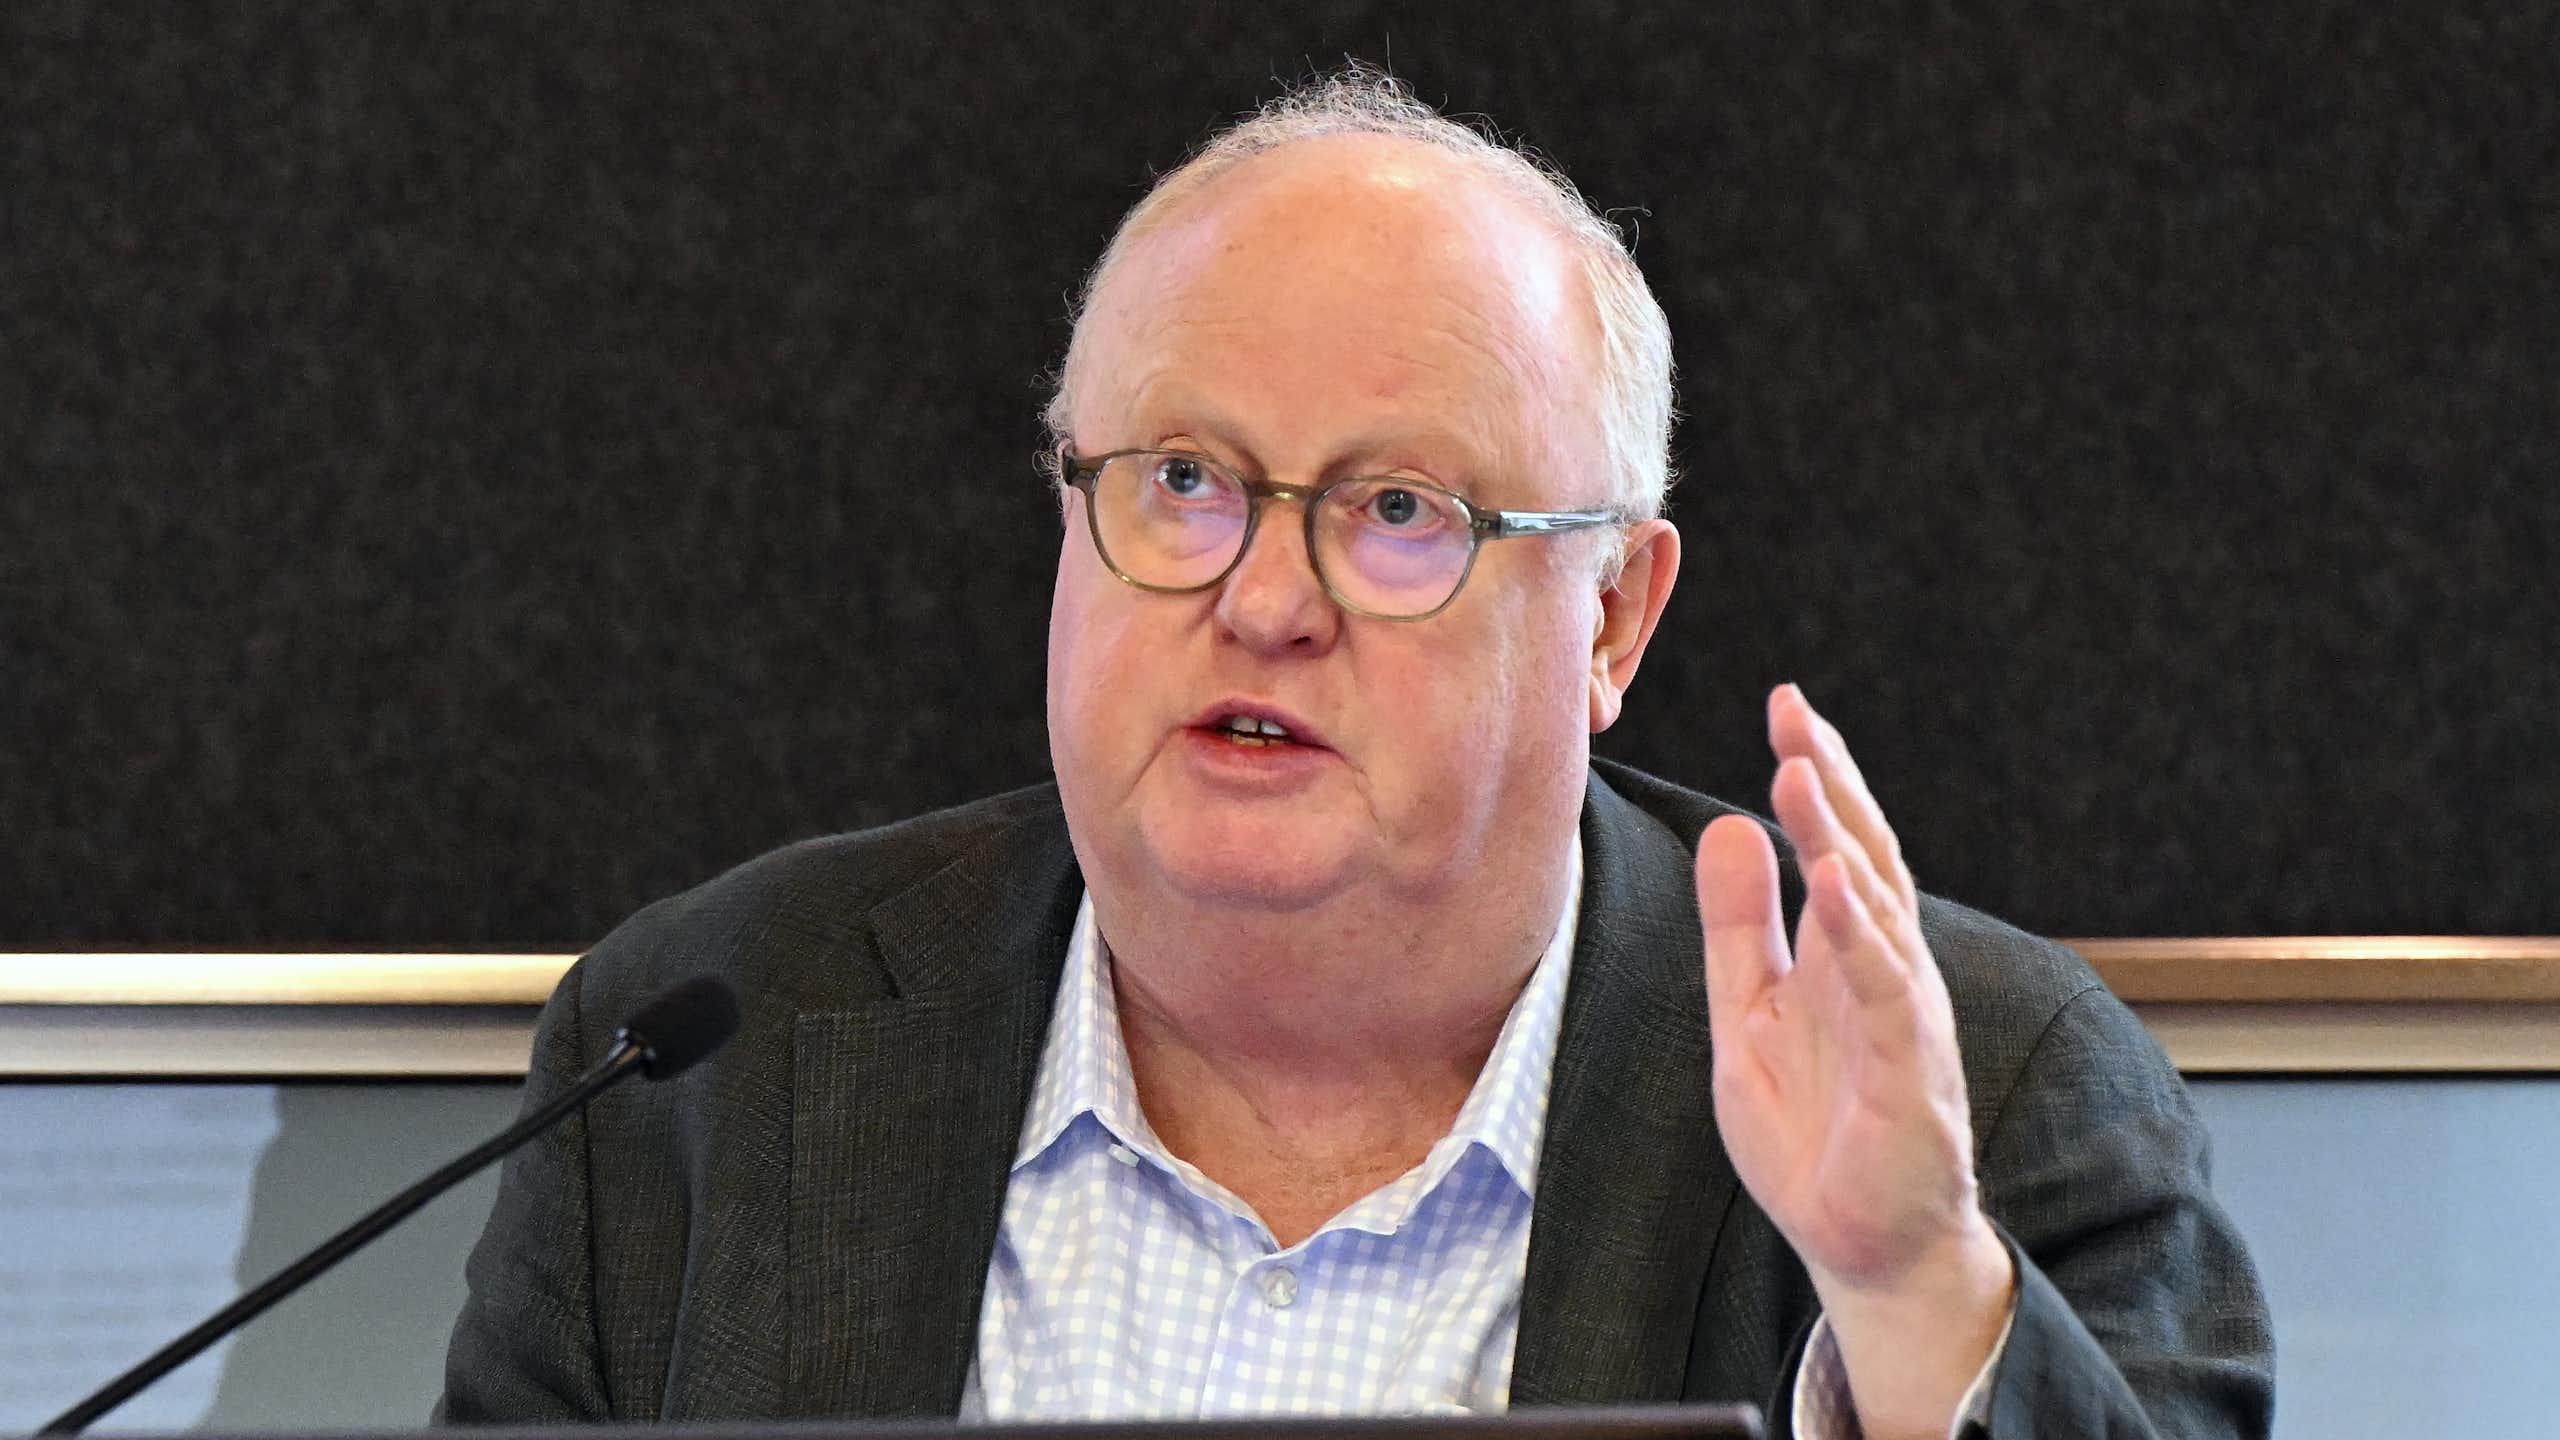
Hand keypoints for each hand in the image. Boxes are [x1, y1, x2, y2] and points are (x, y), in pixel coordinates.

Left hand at [1696, 684, 2011, 1436]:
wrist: (1859, 1245)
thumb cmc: (1813, 1132)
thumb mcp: (1747, 1012)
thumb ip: (1740, 925)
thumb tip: (1729, 826)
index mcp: (1845, 953)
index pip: (1837, 844)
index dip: (1814, 775)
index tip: (1785, 707)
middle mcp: (1885, 970)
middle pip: (1866, 854)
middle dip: (1829, 780)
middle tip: (1793, 710)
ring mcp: (1904, 1017)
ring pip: (1878, 909)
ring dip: (1838, 837)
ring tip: (1799, 771)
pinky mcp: (1910, 1072)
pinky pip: (1888, 990)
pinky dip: (1863, 933)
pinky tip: (1834, 883)